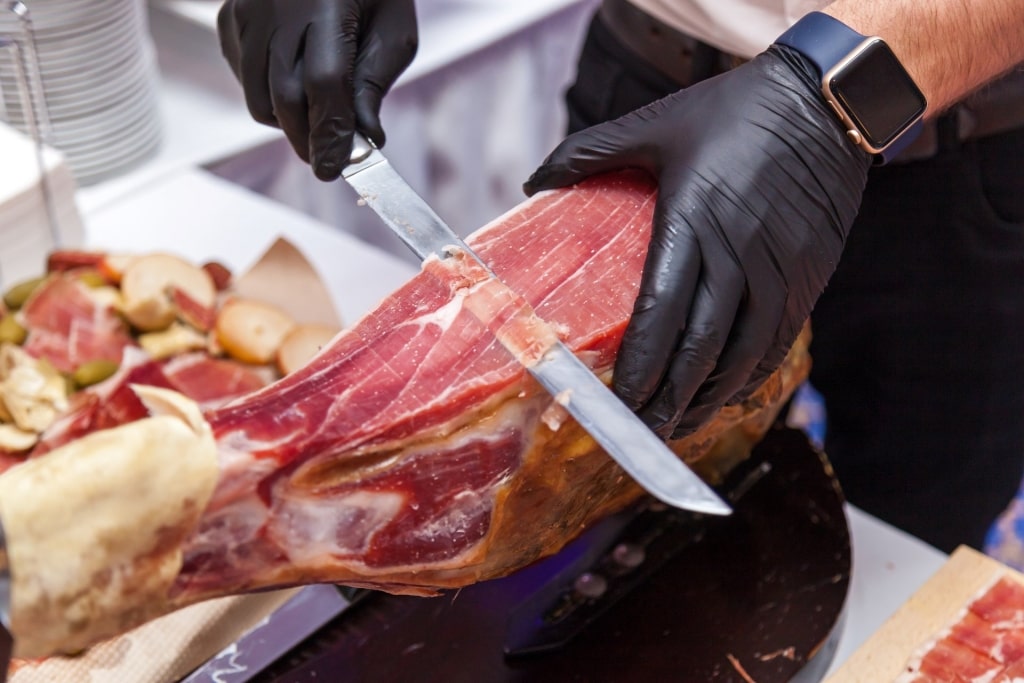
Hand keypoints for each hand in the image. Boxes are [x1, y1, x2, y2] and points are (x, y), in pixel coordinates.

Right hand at [218, 0, 417, 179]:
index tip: (335, 167)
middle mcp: (278, 4)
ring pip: (258, 97)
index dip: (330, 132)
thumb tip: (363, 137)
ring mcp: (247, 11)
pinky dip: (268, 98)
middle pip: (284, 96)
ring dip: (288, 123)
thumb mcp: (393, 30)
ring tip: (316, 118)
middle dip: (307, 139)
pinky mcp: (230, 18)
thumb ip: (374, 83)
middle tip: (328, 158)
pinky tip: (294, 84)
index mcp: (326, 3)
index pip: (324, 82)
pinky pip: (243, 79)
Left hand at [524, 46, 871, 438]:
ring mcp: (778, 270)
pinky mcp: (808, 277)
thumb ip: (589, 153)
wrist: (824, 103)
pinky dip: (749, 377)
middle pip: (700, 348)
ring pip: (742, 356)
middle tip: (642, 431)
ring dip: (708, 399)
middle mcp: (738, 254)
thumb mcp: (655, 123)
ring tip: (678, 424)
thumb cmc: (732, 112)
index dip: (641, 366)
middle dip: (668, 399)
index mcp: (692, 220)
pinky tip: (726, 394)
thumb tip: (533, 180)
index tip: (620, 401)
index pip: (660, 313)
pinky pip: (777, 343)